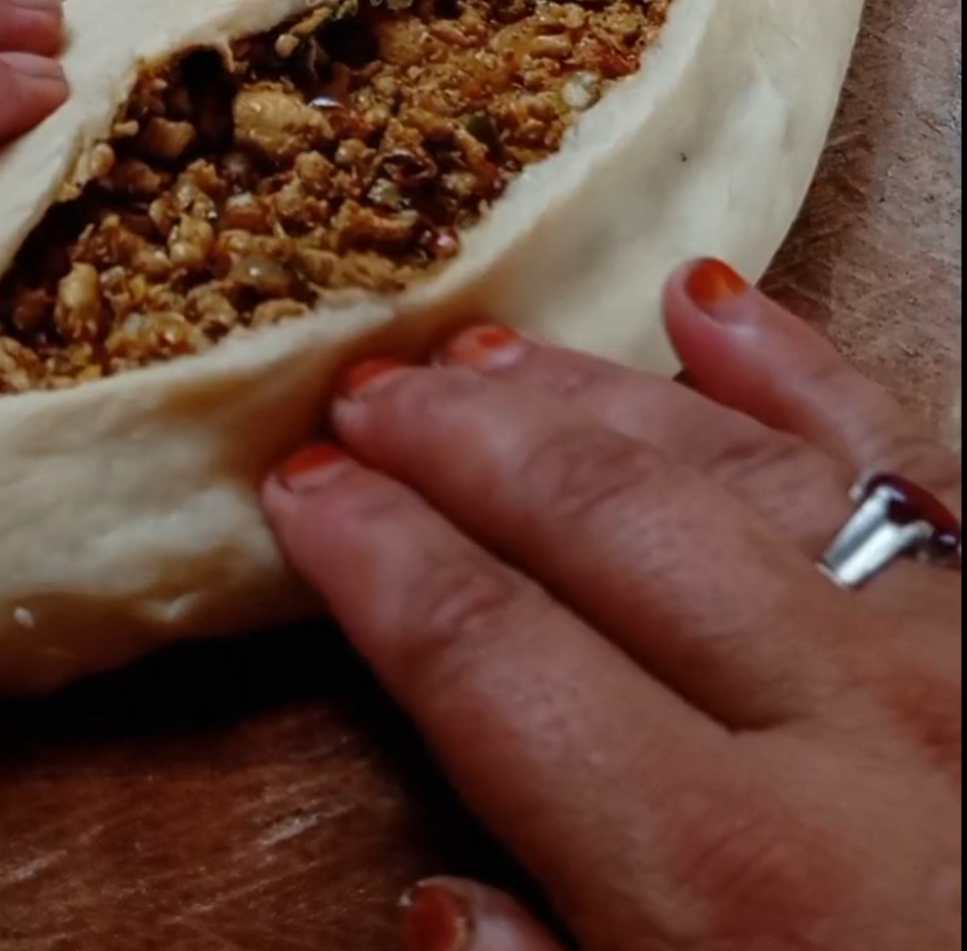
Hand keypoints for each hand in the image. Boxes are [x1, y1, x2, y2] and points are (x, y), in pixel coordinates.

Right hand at [263, 261, 961, 950]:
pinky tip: (711, 310)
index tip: (300, 491)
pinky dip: (802, 372)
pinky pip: (907, 454)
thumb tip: (435, 904)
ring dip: (584, 394)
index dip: (376, 560)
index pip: (492, 657)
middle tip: (359, 388)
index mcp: (733, 883)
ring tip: (476, 349)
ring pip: (726, 465)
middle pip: (593, 526)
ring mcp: (958, 650)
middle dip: (453, 447)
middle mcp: (845, 726)